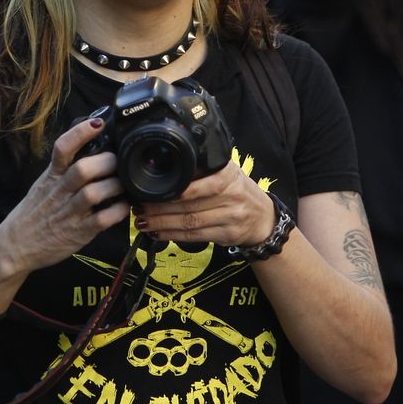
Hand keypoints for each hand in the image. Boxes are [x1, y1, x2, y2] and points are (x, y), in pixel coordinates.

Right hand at [0, 116, 130, 274]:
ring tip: (124, 184)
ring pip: (93, 194)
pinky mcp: (78, 234)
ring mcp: (68, 213)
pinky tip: (123, 206)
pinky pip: (101, 220)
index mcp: (51, 176)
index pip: (62, 148)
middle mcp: (59, 192)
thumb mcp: (44, 185)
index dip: (80, 133)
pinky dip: (117, 211)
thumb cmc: (35, 213)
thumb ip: (64, 169)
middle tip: (119, 161)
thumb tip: (92, 147)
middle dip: (106, 162)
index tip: (97, 123)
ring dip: (114, 186)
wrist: (15, 246)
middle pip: (83, 169)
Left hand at [135, 161, 278, 248]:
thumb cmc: (238, 191)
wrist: (264, 218)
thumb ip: (204, 169)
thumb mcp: (227, 172)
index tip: (151, 192)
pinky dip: (173, 236)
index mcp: (228, 175)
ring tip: (143, 222)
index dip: (173, 191)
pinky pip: (195, 237)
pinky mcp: (227, 235)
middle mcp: (231, 196)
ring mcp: (231, 217)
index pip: (198, 184)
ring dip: (162, 223)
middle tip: (139, 208)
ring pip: (189, 223)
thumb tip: (166, 166)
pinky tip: (158, 233)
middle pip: (189, 206)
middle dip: (160, 208)